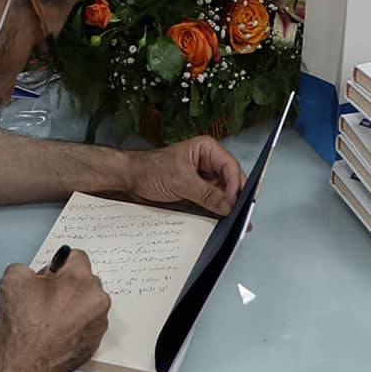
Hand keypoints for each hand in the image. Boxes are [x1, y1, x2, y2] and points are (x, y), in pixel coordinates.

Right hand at [0, 250, 109, 371]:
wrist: (22, 366)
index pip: (77, 256)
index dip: (58, 264)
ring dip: (73, 305)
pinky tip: (56, 331)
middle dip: (67, 285)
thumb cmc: (21, 329)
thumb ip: (28, 267)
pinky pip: (87, 323)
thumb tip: (35, 274)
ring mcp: (98, 323)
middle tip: (45, 298)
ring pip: (87, 303)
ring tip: (49, 318)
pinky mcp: (95, 342)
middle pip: (84, 280)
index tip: (51, 274)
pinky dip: (75, 324)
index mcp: (80, 280)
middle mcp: (96, 300)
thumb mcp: (13, 279)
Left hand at [125, 136, 245, 215]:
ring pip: (224, 194)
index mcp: (207, 150)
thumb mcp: (180, 180)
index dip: (235, 185)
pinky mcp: (197, 192)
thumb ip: (206, 193)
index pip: (230, 167)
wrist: (131, 179)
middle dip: (235, 197)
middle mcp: (208, 163)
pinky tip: (221, 221)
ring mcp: (203, 179)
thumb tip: (227, 205)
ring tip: (233, 221)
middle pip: (231, 181)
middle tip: (238, 215)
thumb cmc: (150, 169)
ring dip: (227, 207)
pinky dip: (216, 212)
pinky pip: (212, 203)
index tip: (233, 202)